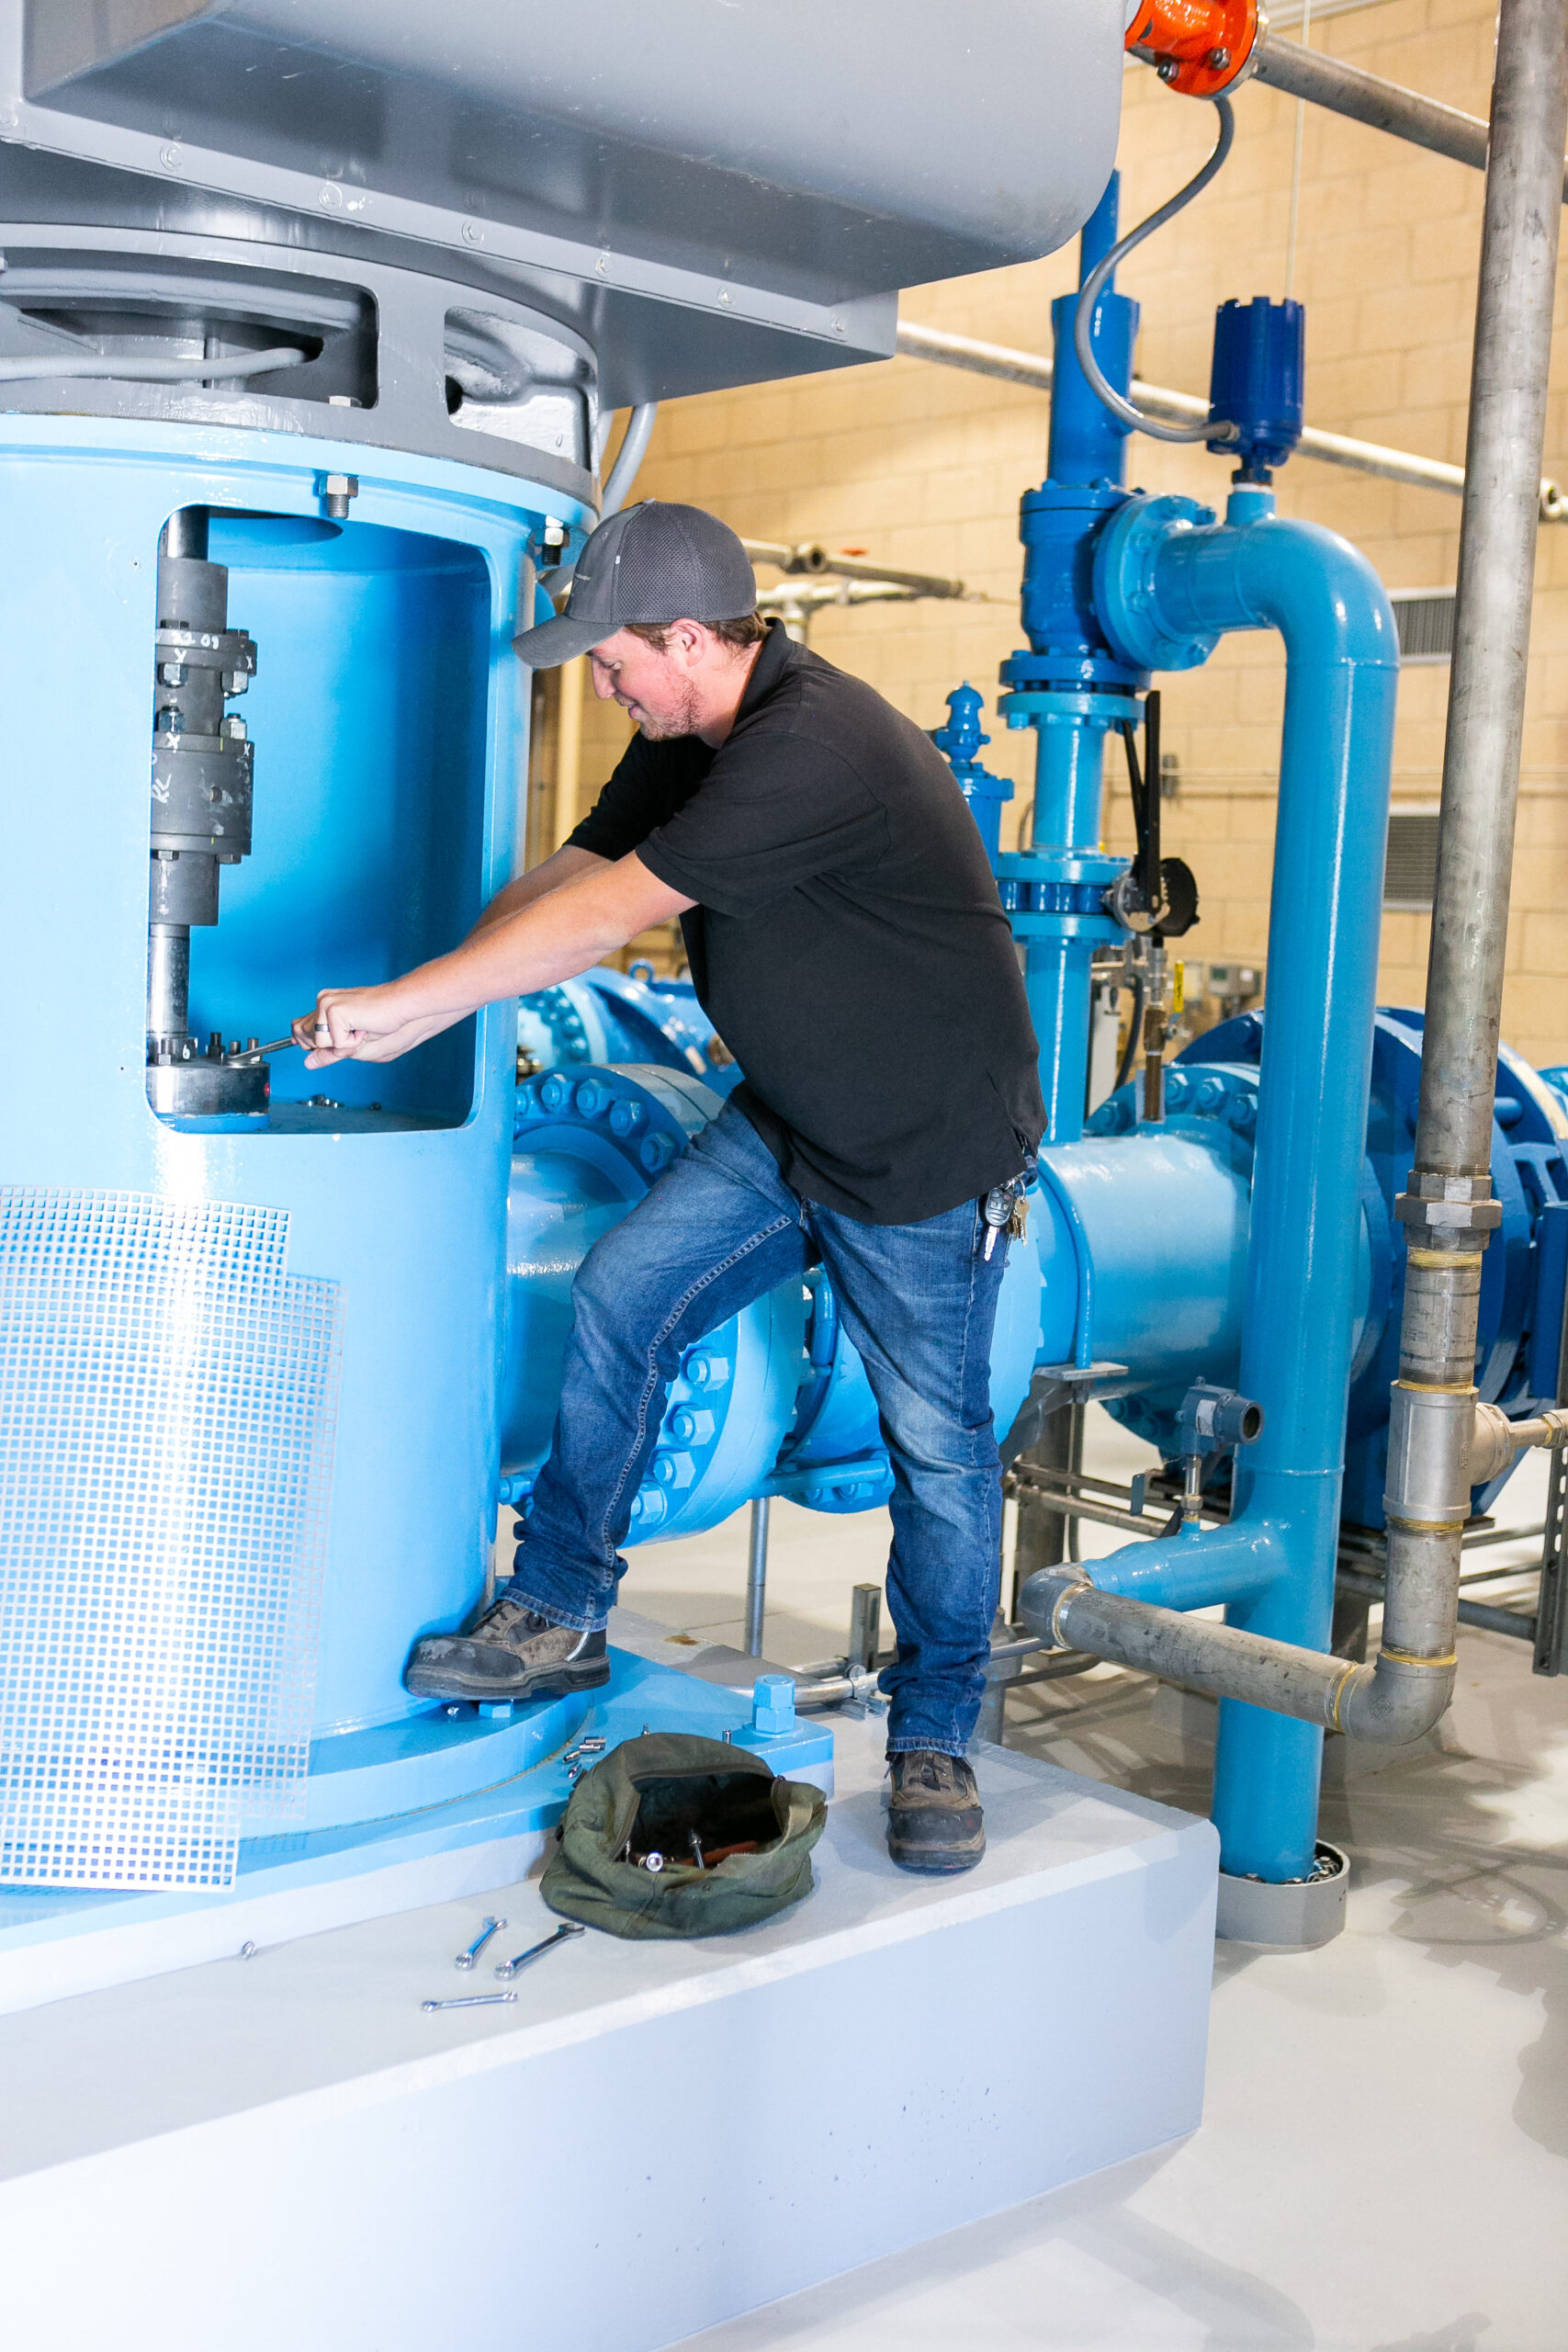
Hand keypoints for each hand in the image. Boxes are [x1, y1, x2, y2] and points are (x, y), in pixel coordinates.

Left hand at [293, 985, 456, 1066]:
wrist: (402, 1006)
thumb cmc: (383, 1022)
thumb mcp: (351, 1043)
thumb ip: (328, 1051)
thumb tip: (307, 1063)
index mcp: (325, 1004)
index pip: (300, 1029)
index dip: (310, 1042)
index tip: (332, 1038)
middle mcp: (323, 1001)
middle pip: (306, 1039)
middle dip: (330, 1046)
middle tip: (354, 1033)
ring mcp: (327, 1005)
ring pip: (320, 1043)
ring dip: (344, 1046)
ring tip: (361, 1031)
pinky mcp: (335, 1012)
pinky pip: (337, 1044)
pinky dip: (353, 1044)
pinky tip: (365, 1028)